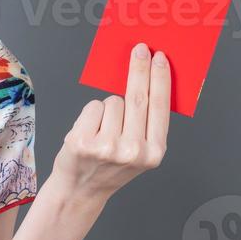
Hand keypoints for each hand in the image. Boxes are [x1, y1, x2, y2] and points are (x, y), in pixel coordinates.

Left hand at [52, 42, 170, 204]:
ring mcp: (106, 147)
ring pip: (112, 102)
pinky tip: (90, 132)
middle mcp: (132, 151)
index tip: (159, 58)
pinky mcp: (83, 142)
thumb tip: (147, 80)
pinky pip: (92, 107)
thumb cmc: (111, 166)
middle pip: (137, 97)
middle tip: (141, 50)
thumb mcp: (139, 153)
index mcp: (153, 153)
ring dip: (107, 108)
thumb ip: (146, 124)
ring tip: (103, 130)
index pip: (159, 107)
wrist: (81, 190)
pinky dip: (90, 115)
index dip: (160, 79)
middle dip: (139, 69)